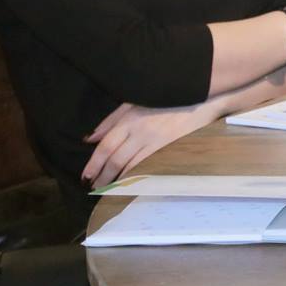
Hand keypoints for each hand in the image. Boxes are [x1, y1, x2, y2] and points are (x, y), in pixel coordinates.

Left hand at [82, 99, 213, 186]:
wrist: (199, 97)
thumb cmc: (164, 99)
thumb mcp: (134, 103)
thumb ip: (112, 120)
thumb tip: (90, 139)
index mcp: (130, 119)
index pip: (106, 146)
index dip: (93, 164)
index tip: (85, 176)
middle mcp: (140, 131)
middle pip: (115, 159)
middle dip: (102, 176)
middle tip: (94, 187)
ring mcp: (156, 141)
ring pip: (131, 165)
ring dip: (116, 179)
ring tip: (108, 188)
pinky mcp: (169, 147)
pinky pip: (148, 166)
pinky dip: (136, 176)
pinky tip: (129, 182)